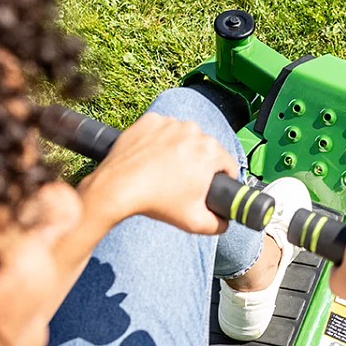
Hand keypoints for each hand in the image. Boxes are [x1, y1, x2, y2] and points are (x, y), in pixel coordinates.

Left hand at [76, 113, 237, 235]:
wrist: (118, 187)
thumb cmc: (155, 202)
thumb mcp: (195, 223)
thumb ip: (218, 225)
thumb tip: (224, 222)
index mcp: (211, 151)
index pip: (228, 165)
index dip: (220, 180)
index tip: (207, 187)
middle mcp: (194, 130)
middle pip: (205, 149)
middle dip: (198, 164)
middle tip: (181, 183)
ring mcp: (170, 122)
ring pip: (184, 138)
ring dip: (179, 150)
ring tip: (163, 171)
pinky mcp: (151, 120)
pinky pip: (162, 130)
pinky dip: (159, 141)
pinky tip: (151, 159)